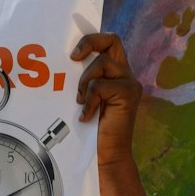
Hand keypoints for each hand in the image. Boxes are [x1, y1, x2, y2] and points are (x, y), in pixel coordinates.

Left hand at [71, 33, 141, 167]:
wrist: (106, 155)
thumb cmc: (91, 130)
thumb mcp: (85, 97)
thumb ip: (83, 79)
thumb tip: (65, 61)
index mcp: (116, 74)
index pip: (109, 42)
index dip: (91, 40)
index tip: (73, 55)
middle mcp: (125, 74)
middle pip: (112, 40)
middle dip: (90, 42)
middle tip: (73, 58)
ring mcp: (129, 83)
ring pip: (102, 63)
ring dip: (84, 81)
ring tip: (81, 102)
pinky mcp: (128, 93)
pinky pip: (100, 85)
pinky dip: (89, 101)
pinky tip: (87, 116)